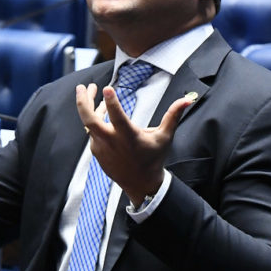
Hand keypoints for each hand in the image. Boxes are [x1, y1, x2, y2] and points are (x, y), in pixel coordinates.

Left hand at [75, 82, 194, 204]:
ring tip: (92, 92)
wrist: (140, 184)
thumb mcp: (165, 137)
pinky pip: (92, 132)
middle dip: (83, 101)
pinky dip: (94, 120)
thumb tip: (188, 99)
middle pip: (89, 120)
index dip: (111, 102)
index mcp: (128, 137)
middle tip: (82, 86)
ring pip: (89, 123)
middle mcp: (111, 142)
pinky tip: (100, 112)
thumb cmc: (153, 159)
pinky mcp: (96, 152)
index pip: (117, 117)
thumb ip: (173, 115)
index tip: (107, 88)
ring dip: (89, 107)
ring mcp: (101, 147)